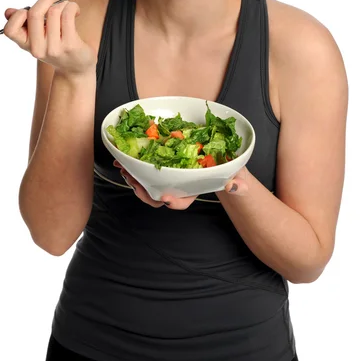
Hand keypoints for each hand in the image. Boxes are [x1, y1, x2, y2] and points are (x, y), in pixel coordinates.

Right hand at [3, 0, 96, 75]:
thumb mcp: (36, 38)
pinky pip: (68, 15)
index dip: (18, 15)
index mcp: (25, 45)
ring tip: (67, 7)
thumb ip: (22, 24)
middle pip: (34, 14)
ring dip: (62, 3)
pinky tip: (75, 11)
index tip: (31, 12)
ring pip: (54, 11)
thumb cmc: (55, 47)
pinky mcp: (70, 45)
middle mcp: (37, 49)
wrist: (76, 68)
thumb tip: (8, 11)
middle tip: (53, 0)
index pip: (10, 30)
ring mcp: (54, 48)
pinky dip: (72, 7)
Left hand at [113, 162, 249, 207]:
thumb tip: (235, 186)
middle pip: (157, 197)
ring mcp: (168, 178)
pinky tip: (124, 159)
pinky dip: (133, 166)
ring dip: (134, 178)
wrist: (221, 159)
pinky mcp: (162, 166)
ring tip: (124, 168)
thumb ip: (237, 183)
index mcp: (193, 191)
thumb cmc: (228, 171)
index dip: (173, 202)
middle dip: (143, 191)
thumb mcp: (235, 176)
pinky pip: (145, 170)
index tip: (165, 197)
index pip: (182, 202)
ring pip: (147, 185)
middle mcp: (178, 187)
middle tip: (133, 181)